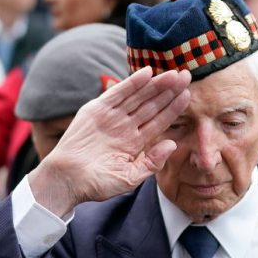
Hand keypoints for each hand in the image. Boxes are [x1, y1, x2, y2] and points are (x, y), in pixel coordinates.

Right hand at [28, 67, 190, 216]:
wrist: (68, 181)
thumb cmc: (98, 184)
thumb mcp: (131, 177)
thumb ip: (153, 162)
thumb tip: (172, 143)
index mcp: (136, 141)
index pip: (160, 120)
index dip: (174, 107)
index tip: (190, 95)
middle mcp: (126, 126)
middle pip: (152, 105)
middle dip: (169, 91)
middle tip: (187, 76)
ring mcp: (112, 117)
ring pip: (139, 96)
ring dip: (156, 84)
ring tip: (173, 73)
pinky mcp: (96, 110)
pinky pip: (118, 93)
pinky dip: (132, 83)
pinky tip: (147, 73)